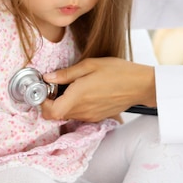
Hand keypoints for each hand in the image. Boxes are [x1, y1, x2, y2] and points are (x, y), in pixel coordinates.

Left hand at [40, 57, 155, 121]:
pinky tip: (82, 92)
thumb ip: (66, 73)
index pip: (50, 112)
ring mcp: (90, 116)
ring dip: (63, 104)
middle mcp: (82, 110)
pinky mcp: (97, 116)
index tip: (42, 91)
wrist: (140, 85)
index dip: (41, 104)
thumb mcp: (89, 65)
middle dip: (50, 102)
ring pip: (67, 115)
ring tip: (70, 87)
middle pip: (57, 114)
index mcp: (77, 97)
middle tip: (53, 87)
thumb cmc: (117, 72)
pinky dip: (75, 106)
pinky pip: (79, 114)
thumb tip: (48, 77)